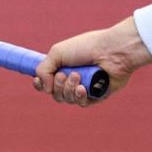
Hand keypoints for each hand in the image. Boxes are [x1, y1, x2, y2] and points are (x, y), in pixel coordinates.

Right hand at [33, 17, 151, 107]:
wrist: (112, 51)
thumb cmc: (87, 48)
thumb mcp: (57, 52)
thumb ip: (43, 69)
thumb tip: (43, 87)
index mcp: (64, 67)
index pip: (46, 82)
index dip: (40, 84)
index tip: (39, 81)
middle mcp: (73, 79)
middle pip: (55, 94)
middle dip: (57, 86)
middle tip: (64, 75)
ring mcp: (86, 88)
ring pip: (67, 99)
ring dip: (69, 89)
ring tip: (78, 76)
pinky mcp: (98, 95)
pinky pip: (82, 104)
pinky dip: (80, 96)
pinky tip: (83, 88)